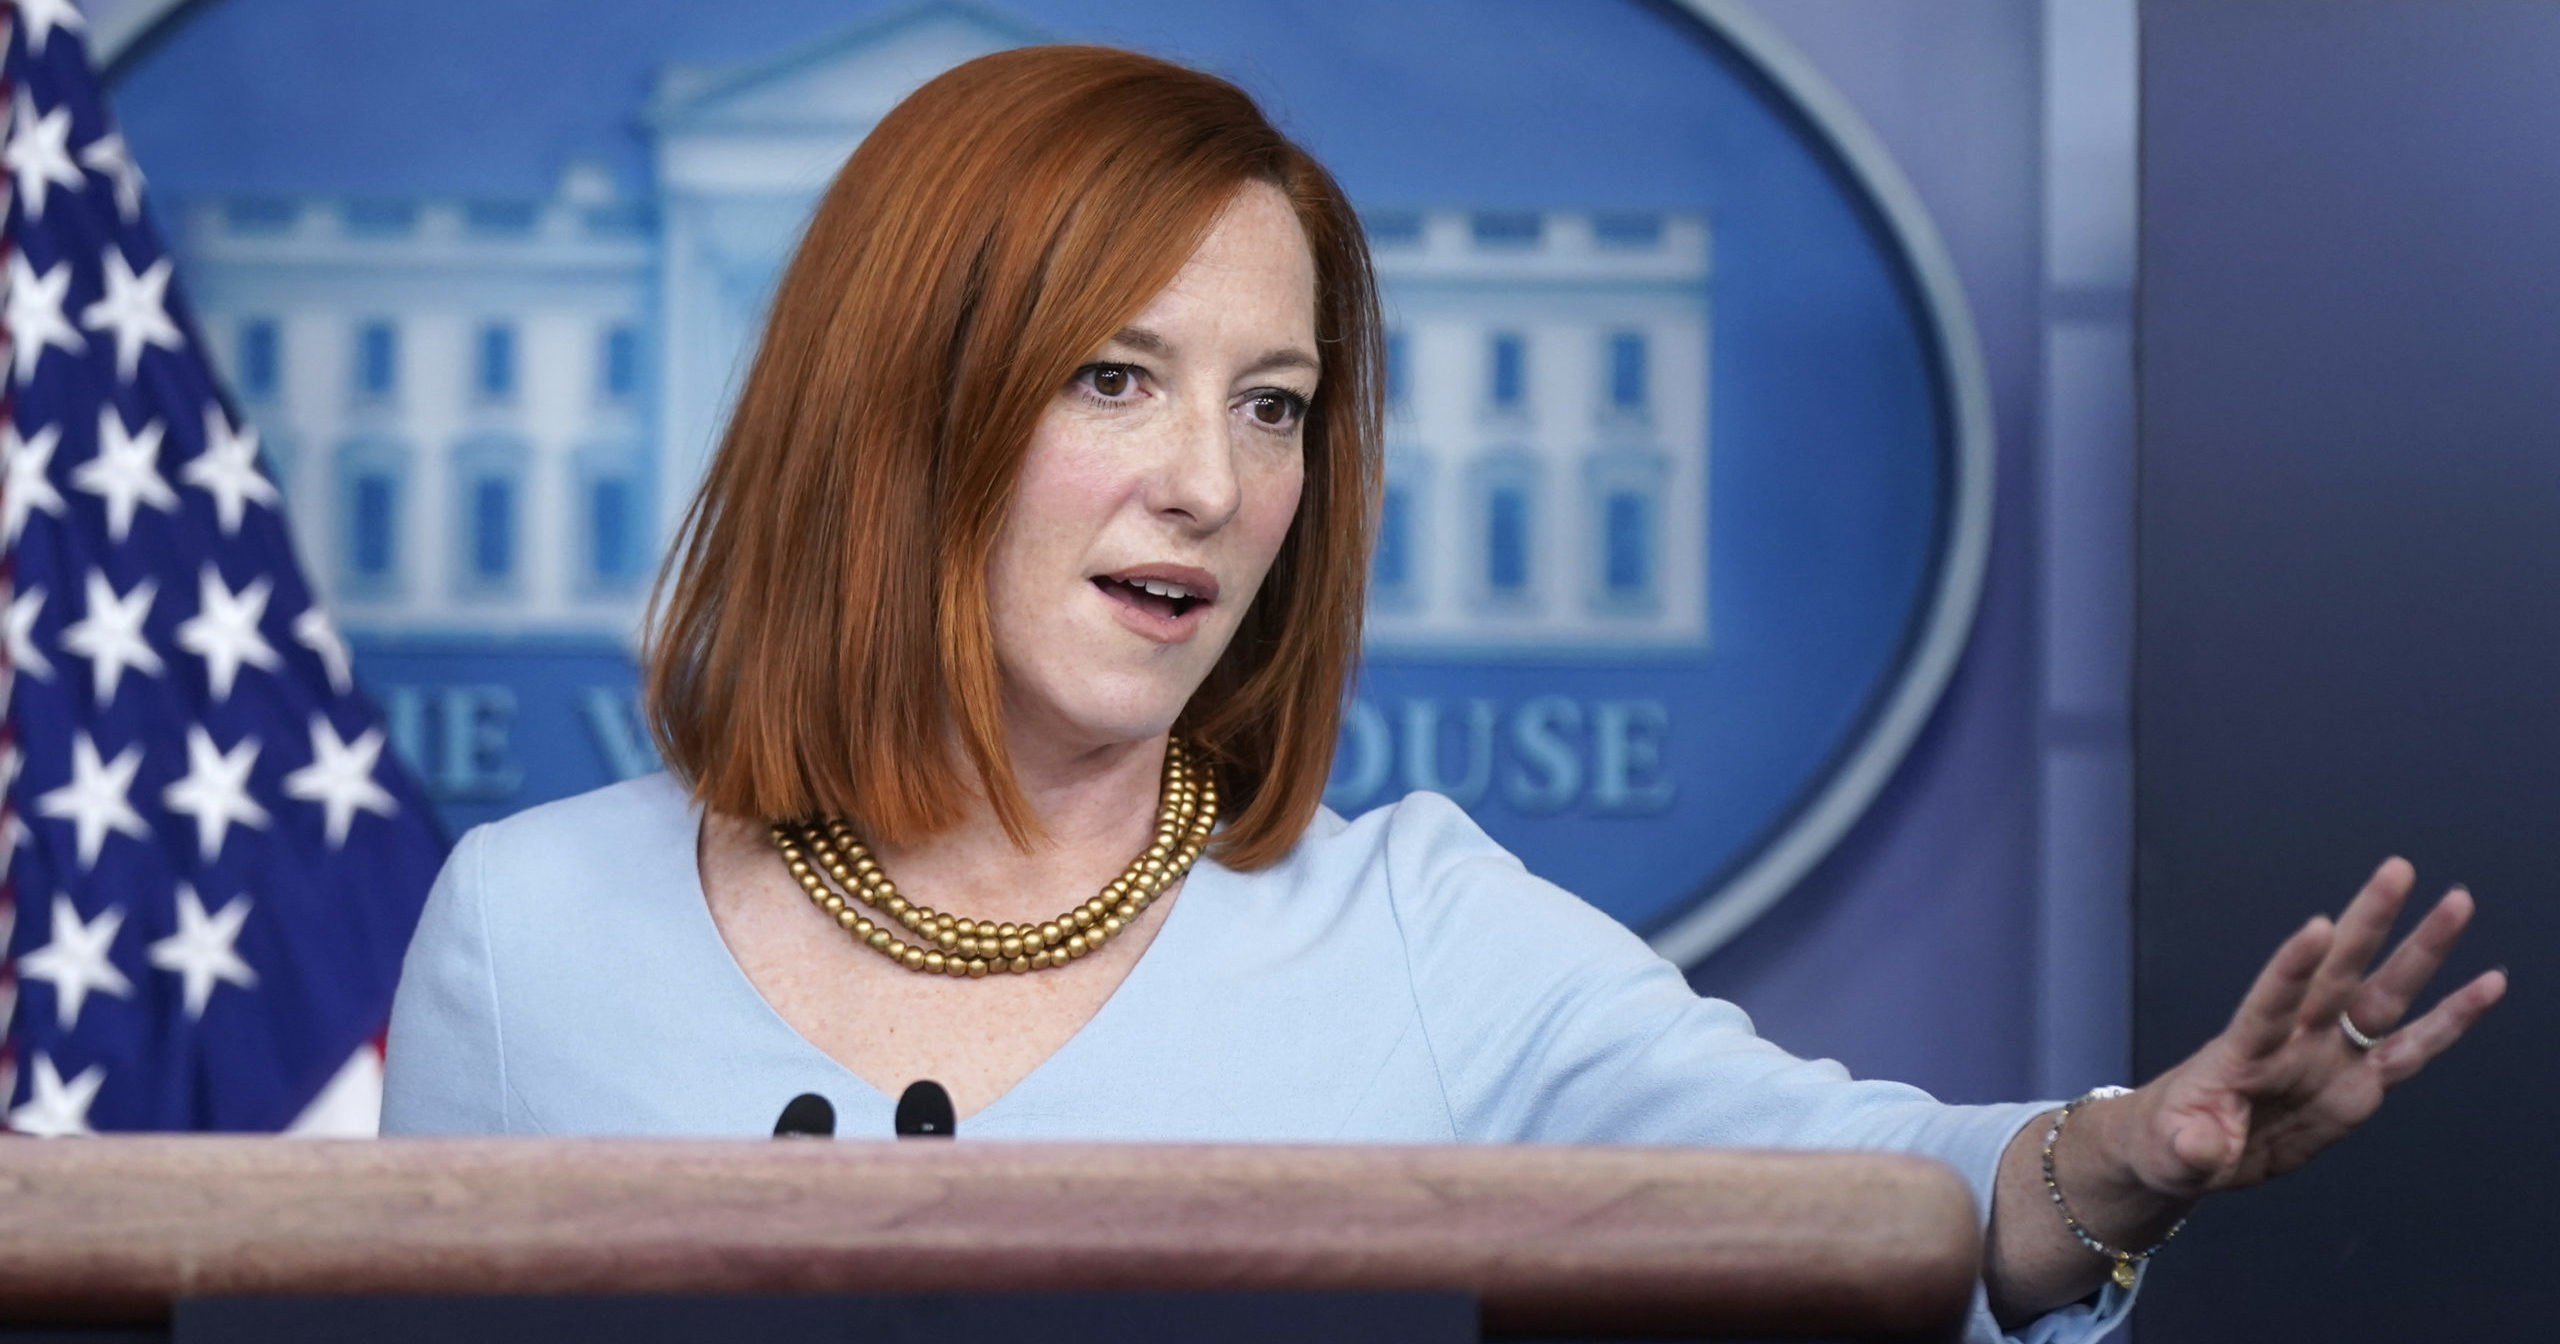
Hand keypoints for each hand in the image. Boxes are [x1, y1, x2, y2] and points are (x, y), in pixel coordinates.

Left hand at [2120, 858, 2507, 1200]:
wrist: (2191, 1151)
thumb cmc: (2170, 1141)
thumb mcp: (2169, 1151)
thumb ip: (2188, 1146)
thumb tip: (2201, 1146)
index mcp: (2243, 1051)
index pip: (2269, 1002)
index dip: (2292, 967)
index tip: (2317, 926)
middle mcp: (2294, 1039)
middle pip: (2336, 972)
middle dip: (2367, 924)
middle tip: (2397, 869)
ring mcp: (2330, 1055)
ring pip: (2383, 994)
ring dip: (2421, 952)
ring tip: (2457, 903)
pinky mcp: (2359, 1083)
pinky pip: (2413, 1048)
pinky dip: (2450, 1019)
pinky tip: (2487, 984)